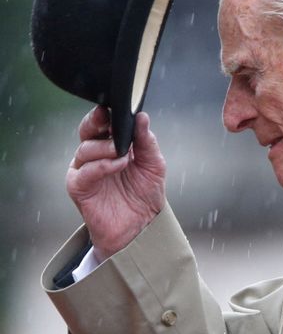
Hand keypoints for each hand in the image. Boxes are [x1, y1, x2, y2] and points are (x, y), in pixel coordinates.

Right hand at [67, 106, 166, 259]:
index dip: (108, 113)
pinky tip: (117, 165)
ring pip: (86, 149)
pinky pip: (85, 171)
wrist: (141, 227)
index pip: (103, 122)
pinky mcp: (78, 187)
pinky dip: (102, 165)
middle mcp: (94, 155)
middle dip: (97, 121)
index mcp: (110, 145)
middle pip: (87, 130)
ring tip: (124, 154)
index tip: (119, 106)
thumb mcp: (153, 164)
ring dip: (106, 148)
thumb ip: (147, 141)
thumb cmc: (145, 194)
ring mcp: (84, 170)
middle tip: (109, 118)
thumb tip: (142, 117)